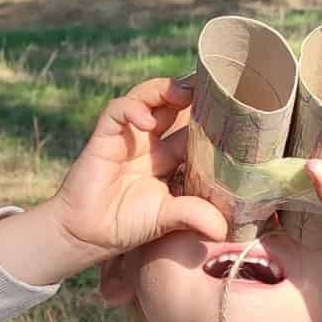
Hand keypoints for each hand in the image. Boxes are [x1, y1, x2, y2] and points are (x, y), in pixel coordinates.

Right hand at [0, 78, 226, 286]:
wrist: (86, 234)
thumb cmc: (126, 225)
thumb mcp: (167, 219)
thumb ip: (193, 216)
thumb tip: (222, 230)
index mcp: (170, 156)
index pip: (197, 126)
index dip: (213, 115)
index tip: (235, 109)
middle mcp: (152, 140)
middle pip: (176, 102)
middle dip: (194, 91)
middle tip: (214, 87)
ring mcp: (129, 135)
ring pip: (149, 95)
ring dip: (166, 89)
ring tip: (184, 93)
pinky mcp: (105, 136)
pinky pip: (118, 110)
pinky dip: (133, 109)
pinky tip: (147, 121)